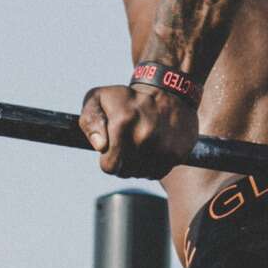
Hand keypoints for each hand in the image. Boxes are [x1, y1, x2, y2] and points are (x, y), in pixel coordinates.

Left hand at [78, 84, 198, 177]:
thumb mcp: (98, 99)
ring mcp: (163, 147)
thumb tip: (100, 146)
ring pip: (141, 174)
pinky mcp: (177, 153)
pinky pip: (158, 173)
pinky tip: (154, 147)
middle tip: (127, 143)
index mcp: (122, 123)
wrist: (170, 92)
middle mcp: (144, 136)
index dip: (108, 158)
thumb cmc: (128, 99)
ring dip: (138, 164)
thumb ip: (90, 121)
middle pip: (125, 172)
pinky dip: (154, 164)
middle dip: (122, 161)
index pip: (109, 166)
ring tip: (141, 143)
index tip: (112, 147)